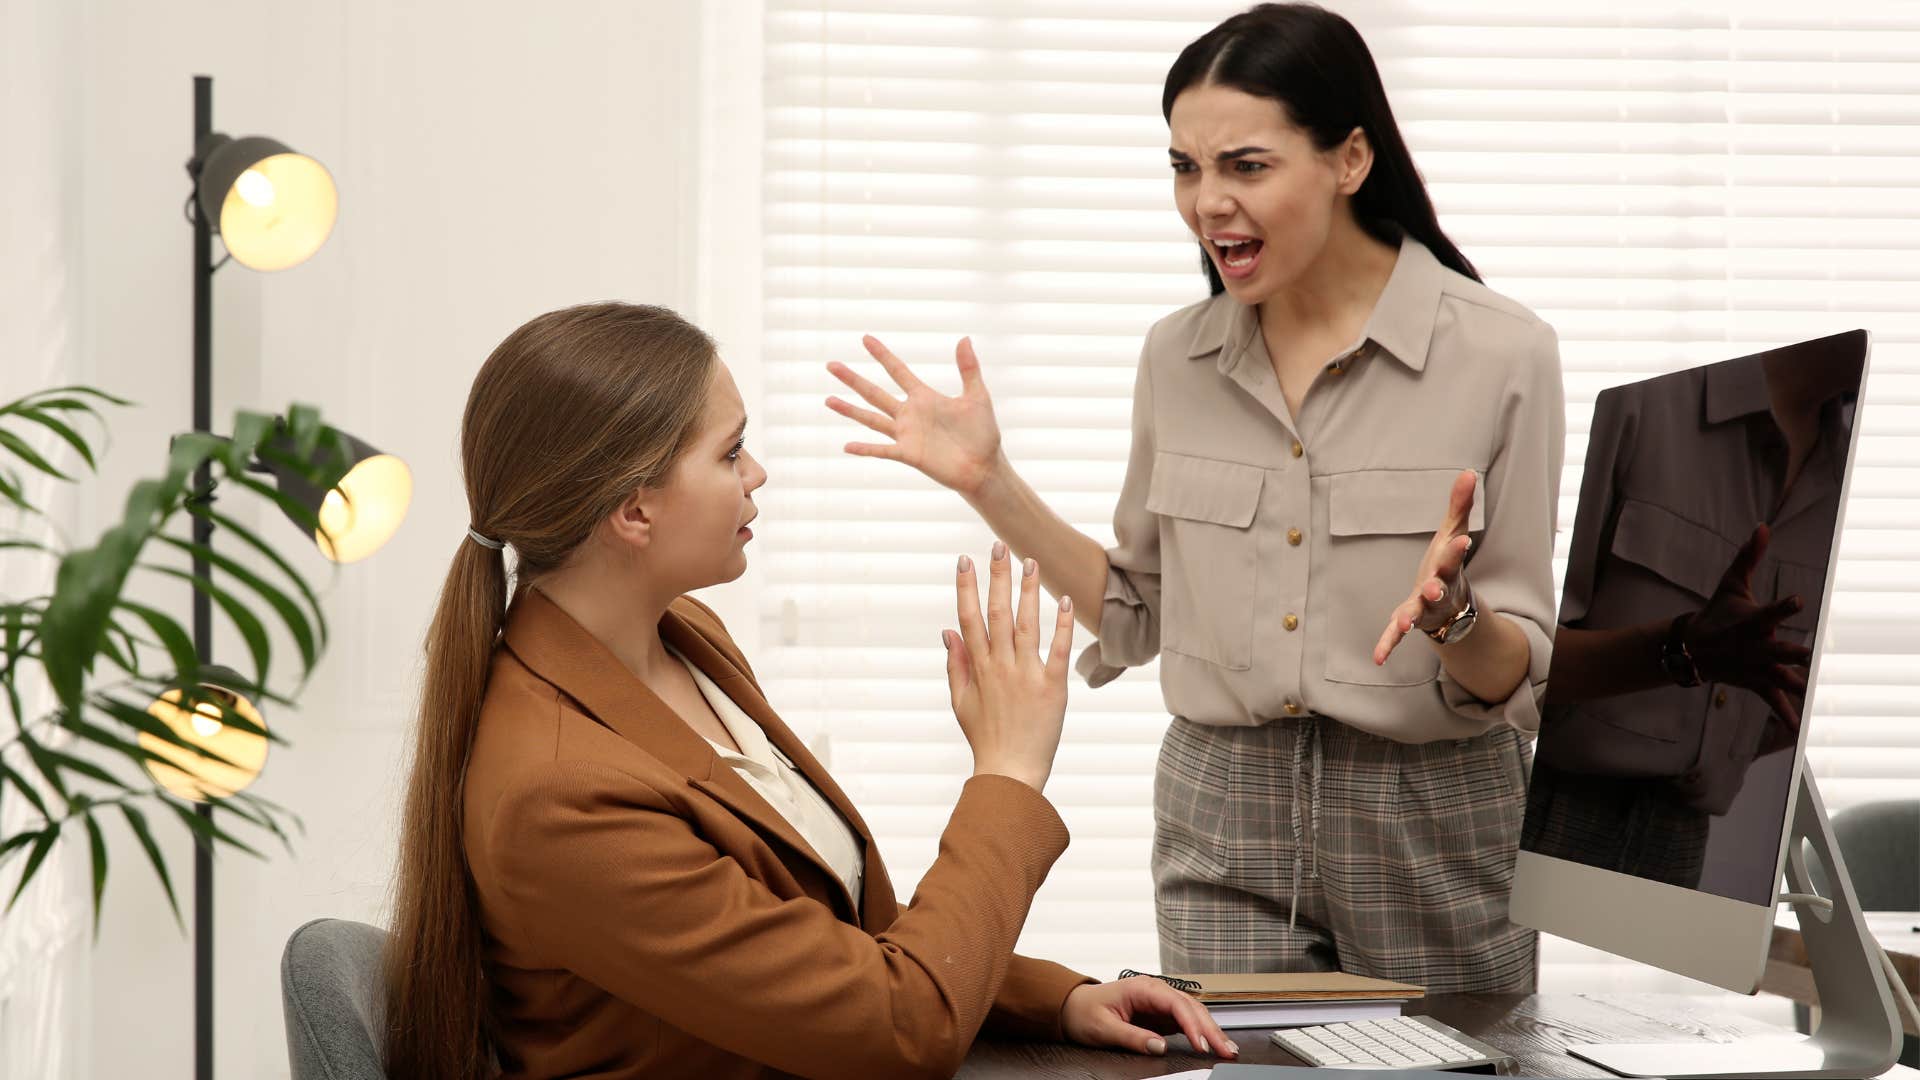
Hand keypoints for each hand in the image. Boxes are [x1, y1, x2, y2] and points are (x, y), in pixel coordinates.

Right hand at [827, 335, 1005, 498]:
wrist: (983, 467)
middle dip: (853, 379)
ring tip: (828, 400)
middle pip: (874, 392)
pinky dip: (865, 449)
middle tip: (831, 364)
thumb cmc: (983, 433)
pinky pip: (882, 450)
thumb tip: (964, 338)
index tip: (865, 338)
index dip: (882, 355)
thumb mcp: (977, 396)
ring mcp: (906, 435)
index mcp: (924, 397)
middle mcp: (910, 414)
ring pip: (871, 418)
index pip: (898, 371)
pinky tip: (847, 445)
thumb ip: (968, 368)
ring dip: (850, 410)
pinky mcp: (908, 454)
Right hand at [943, 541, 1073, 792]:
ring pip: (1025, 624)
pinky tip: (1064, 600)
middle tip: (999, 546)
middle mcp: (1000, 667)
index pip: (969, 618)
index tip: (965, 560)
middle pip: (996, 613)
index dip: (966, 588)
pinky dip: (1061, 625)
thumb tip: (947, 630)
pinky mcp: (1053, 688)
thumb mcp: (961, 702)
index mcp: (978, 669)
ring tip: (1030, 560)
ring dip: (1027, 591)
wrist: (1010, 773)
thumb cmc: (985, 738)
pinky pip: (1057, 650)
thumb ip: (956, 664)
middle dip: (997, 577)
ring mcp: (1027, 675)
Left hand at [1061, 977, 1237, 1059]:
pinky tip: (1213, 1043)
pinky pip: (1187, 1021)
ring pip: (1194, 1013)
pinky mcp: (1161, 1014)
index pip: (1176, 1003)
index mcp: (1142, 988)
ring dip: (1211, 1030)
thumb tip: (1158, 1047)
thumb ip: (1132, 1037)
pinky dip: (1201, 1032)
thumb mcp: (1104, 1027)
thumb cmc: (1085, 1012)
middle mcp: (1155, 991)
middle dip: (1211, 1028)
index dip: (1192, 1024)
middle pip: (1191, 1007)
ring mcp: (1160, 1002)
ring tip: (1228, 1048)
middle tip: (1227, 1049)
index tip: (1201, 1044)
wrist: (1074, 1007)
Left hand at [1374, 469, 1477, 664]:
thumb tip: (1468, 471)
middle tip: (1433, 588)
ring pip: (1418, 614)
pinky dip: (1388, 644)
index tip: (1461, 540)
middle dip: (1436, 588)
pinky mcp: (1408, 619)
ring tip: (1404, 624)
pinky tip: (1378, 658)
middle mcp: (1439, 590)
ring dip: (1411, 618)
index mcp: (1448, 568)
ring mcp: (1424, 608)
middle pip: (1439, 589)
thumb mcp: (1453, 532)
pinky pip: (1396, 633)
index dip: (1456, 549)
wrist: (1451, 602)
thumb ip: (1460, 505)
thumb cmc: (1448, 563)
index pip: (1454, 557)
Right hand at [1685, 523, 1812, 728]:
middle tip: (1807, 654)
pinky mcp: (1754, 683)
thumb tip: (1763, 526)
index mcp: (1750, 622)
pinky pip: (1771, 699)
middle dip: (1790, 653)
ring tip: (1812, 691)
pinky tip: (1797, 726)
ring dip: (1793, 684)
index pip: (1768, 611)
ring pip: (1777, 676)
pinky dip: (1784, 713)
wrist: (1690, 649)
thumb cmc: (1716, 613)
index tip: (1798, 601)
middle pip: (1774, 649)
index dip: (1783, 606)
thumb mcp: (1730, 584)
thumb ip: (1749, 557)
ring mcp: (1753, 667)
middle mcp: (1752, 646)